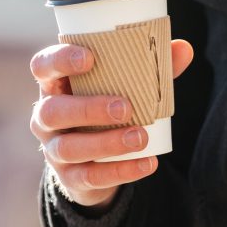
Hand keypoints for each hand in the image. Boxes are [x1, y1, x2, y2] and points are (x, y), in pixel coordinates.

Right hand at [29, 39, 193, 208]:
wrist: (97, 165)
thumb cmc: (108, 114)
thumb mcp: (124, 91)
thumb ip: (150, 71)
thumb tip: (183, 49)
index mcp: (56, 87)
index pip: (43, 67)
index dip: (60, 60)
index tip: (89, 57)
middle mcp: (46, 117)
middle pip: (53, 110)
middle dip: (88, 109)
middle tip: (125, 107)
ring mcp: (55, 149)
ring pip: (69, 148)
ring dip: (106, 143)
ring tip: (140, 137)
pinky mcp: (71, 177)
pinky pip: (90, 177)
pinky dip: (122, 170)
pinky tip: (147, 163)